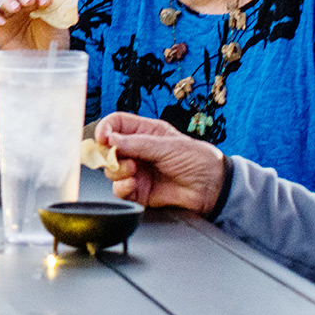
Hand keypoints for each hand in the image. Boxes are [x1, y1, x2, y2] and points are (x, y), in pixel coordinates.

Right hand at [0, 0, 67, 50]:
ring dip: (7, 0)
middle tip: (28, 2)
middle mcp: (21, 3)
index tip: (46, 3)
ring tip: (15, 9)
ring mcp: (7, 14)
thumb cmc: (53, 43)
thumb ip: (59, 9)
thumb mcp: (60, 25)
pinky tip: (1, 22)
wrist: (43, 62)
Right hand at [95, 111, 225, 214]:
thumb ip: (137, 143)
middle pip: (108, 148)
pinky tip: (133, 184)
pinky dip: (122, 188)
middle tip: (117, 157)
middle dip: (108, 154)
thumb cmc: (198, 160)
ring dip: (117, 171)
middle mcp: (138, 151)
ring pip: (111, 170)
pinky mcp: (139, 191)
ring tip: (133, 171)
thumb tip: (110, 139)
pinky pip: (119, 190)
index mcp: (146, 132)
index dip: (105, 129)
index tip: (103, 138)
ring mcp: (137, 171)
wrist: (212, 188)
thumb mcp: (167, 146)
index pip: (116, 124)